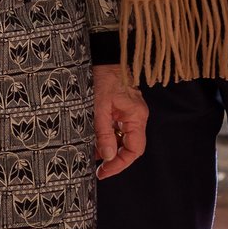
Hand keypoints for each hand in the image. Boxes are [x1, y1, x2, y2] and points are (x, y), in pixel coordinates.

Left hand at [93, 63, 147, 178]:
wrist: (103, 56)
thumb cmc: (103, 77)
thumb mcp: (99, 108)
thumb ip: (104, 133)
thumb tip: (107, 157)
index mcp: (136, 116)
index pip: (134, 150)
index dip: (120, 164)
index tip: (104, 172)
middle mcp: (136, 117)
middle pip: (129, 146)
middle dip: (113, 159)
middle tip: (97, 169)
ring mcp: (128, 113)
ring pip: (121, 139)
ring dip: (108, 148)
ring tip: (91, 155)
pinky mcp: (119, 109)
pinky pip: (116, 129)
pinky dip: (106, 137)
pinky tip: (93, 141)